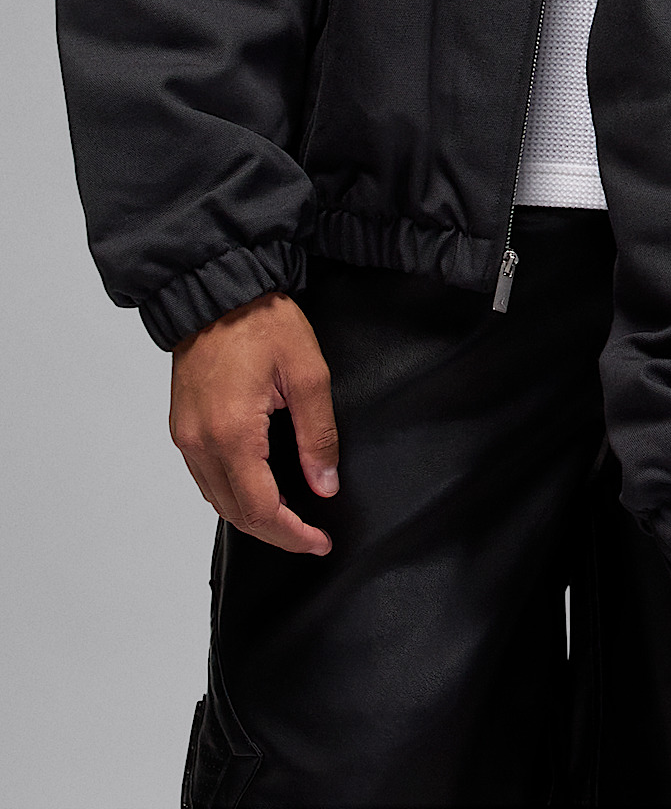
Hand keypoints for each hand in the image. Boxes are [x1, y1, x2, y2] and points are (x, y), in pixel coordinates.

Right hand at [169, 291, 338, 555]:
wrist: (217, 291)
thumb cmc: (262, 322)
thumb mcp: (307, 373)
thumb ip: (318, 434)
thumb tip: (324, 484)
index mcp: (233, 433)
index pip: (260, 509)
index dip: (292, 534)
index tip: (319, 542)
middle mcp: (201, 443)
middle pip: (235, 514)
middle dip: (275, 533)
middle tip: (310, 537)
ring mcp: (186, 437)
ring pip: (217, 500)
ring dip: (252, 517)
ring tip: (290, 520)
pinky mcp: (181, 427)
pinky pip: (205, 478)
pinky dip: (232, 495)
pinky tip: (258, 491)